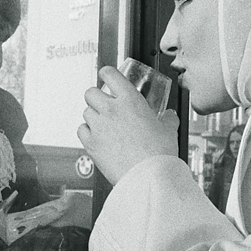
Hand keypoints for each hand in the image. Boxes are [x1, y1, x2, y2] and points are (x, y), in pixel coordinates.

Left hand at [78, 66, 178, 183]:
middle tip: (103, 104)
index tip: (106, 76)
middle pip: (90, 92)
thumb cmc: (159, 154)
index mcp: (130, 100)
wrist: (148, 177)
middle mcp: (111, 110)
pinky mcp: (91, 143)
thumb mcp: (168, 130)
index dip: (106, 73)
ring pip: (85, 112)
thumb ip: (167, 119)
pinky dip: (87, 132)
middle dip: (95, 97)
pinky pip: (81, 130)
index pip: (109, 74)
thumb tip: (169, 116)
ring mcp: (99, 126)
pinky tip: (96, 137)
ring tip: (103, 124)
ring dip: (92, 116)